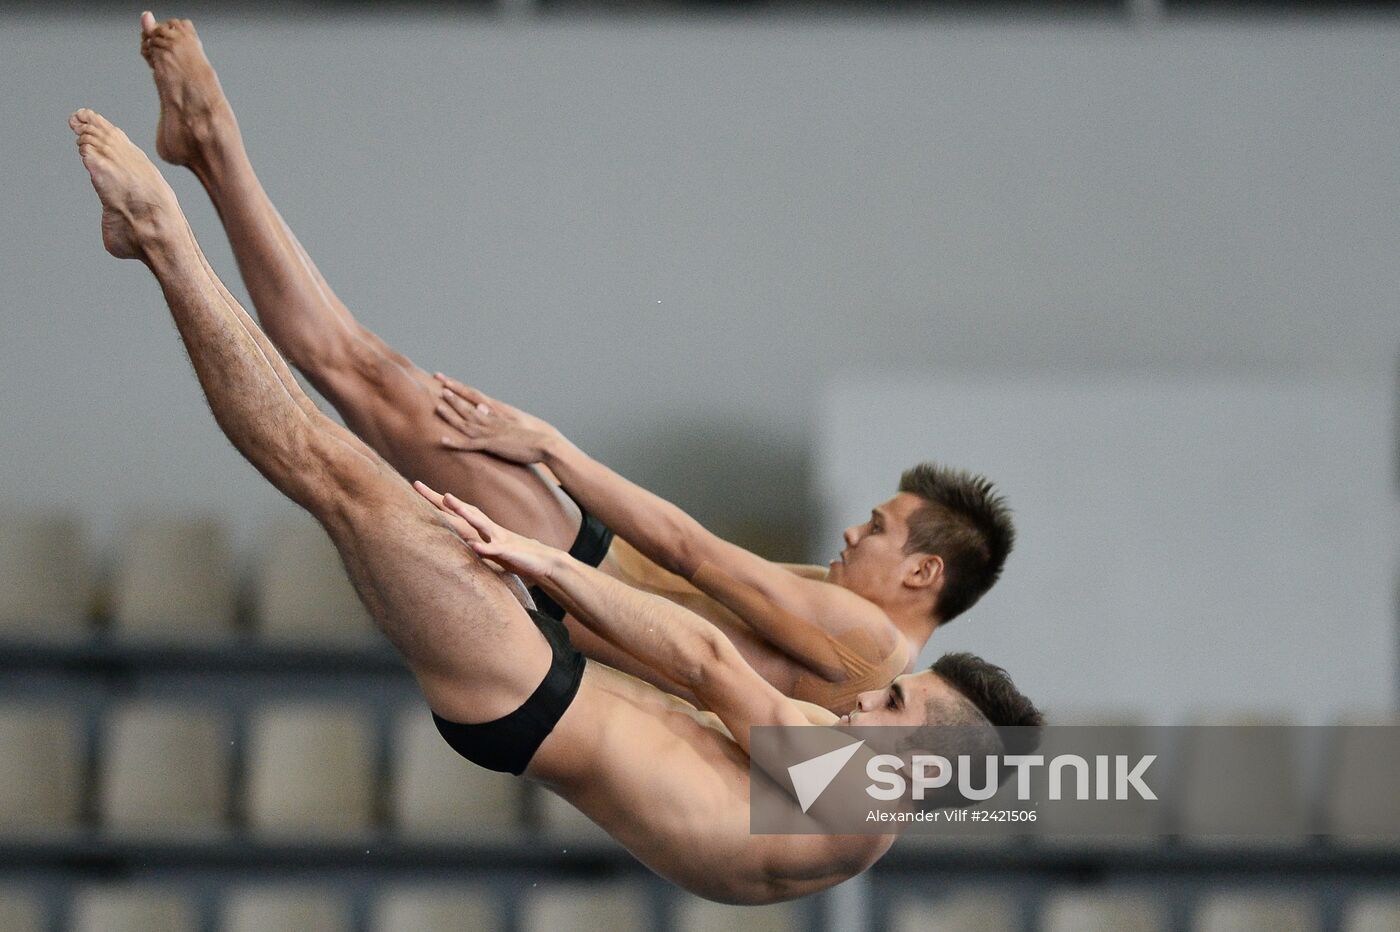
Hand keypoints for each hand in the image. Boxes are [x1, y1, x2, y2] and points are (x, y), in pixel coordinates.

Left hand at [413, 481, 559, 581]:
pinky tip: (474, 547)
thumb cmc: (516, 556)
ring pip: (478, 522)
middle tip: (418, 486)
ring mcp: (498, 538)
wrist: (545, 561)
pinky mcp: (508, 552)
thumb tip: (461, 544)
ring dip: (463, 511)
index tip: (415, 487)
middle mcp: (488, 528)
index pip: (456, 512)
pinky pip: (494, 550)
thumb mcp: (491, 549)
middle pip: (462, 509)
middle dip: (441, 499)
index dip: (435, 500)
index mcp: (482, 528)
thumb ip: (476, 544)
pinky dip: (484, 548)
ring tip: (448, 500)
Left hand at [432, 373, 562, 464]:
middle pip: (468, 404)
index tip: (446, 380)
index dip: (460, 388)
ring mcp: (491, 431)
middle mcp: (491, 419)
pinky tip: (442, 440)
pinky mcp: (492, 444)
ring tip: (437, 405)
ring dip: (451, 413)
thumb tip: (482, 409)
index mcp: (496, 413)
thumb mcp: (512, 424)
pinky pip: (470, 444)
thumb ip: (496, 419)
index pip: (474, 396)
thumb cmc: (531, 437)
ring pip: (466, 421)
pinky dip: (456, 442)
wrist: (545, 443)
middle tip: (438, 381)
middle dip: (452, 394)